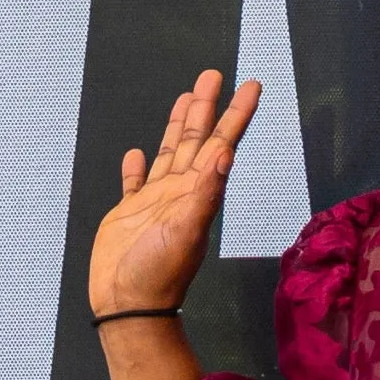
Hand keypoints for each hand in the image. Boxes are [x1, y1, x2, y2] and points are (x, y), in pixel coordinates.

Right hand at [88, 70, 260, 316]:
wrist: (128, 306)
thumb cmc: (158, 274)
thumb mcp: (186, 231)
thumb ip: (205, 192)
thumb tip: (226, 153)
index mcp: (198, 193)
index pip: (222, 144)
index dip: (237, 115)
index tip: (251, 86)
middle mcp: (181, 192)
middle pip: (197, 140)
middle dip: (207, 107)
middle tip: (214, 74)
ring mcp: (155, 201)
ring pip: (169, 152)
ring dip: (178, 126)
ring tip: (187, 97)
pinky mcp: (129, 212)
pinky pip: (135, 183)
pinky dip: (136, 167)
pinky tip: (136, 153)